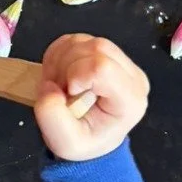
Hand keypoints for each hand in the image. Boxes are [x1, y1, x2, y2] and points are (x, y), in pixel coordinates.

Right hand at [35, 34, 148, 161]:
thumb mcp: (65, 142)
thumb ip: (52, 116)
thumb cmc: (83, 141)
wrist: (88, 137)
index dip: (75, 75)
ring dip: (60, 61)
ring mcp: (118, 60)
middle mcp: (131, 76)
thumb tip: (50, 87)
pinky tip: (60, 75)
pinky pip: (75, 40)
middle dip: (65, 68)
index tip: (68, 94)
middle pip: (94, 49)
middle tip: (60, 91)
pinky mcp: (102, 51)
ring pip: (83, 41)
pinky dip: (59, 54)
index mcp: (130, 100)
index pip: (102, 67)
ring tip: (59, 85)